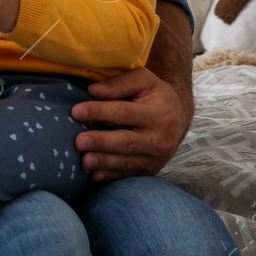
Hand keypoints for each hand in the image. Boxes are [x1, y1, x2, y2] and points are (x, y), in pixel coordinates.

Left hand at [70, 66, 191, 182]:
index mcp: (160, 114)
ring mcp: (157, 158)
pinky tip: (94, 175)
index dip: (100, 112)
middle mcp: (160, 139)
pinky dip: (111, 176)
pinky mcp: (151, 169)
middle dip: (101, 142)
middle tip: (78, 141)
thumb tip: (93, 90)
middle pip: (127, 141)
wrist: (179, 117)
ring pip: (127, 161)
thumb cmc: (156, 95)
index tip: (76, 111)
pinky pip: (128, 174)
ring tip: (84, 161)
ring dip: (103, 162)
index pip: (125, 112)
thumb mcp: (144, 80)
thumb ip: (120, 83)